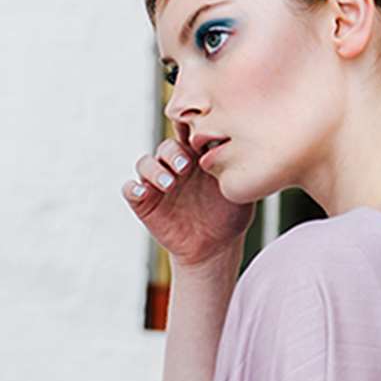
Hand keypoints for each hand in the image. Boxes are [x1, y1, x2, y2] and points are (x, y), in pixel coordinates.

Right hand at [122, 127, 255, 267]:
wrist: (216, 247)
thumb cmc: (231, 215)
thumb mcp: (240, 189)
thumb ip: (238, 169)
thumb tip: (250, 149)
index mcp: (198, 158)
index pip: (187, 135)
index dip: (189, 133)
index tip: (199, 139)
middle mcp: (175, 167)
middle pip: (166, 146)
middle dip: (173, 153)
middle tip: (185, 167)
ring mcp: (158, 183)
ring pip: (145, 164)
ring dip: (154, 170)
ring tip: (169, 184)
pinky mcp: (144, 202)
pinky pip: (130, 189)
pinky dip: (133, 187)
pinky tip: (144, 193)